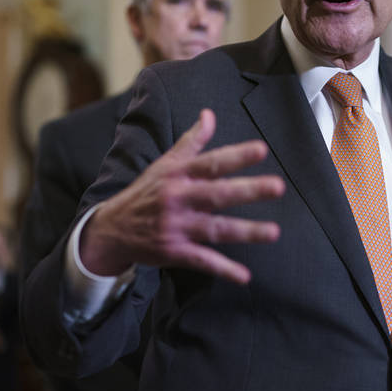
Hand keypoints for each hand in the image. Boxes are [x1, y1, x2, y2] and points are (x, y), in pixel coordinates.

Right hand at [80, 109, 285, 282]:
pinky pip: (202, 261)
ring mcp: (176, 227)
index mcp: (178, 175)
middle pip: (217, 194)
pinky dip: (223, 269)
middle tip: (278, 186)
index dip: (236, 156)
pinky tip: (244, 276)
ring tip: (274, 232)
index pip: (211, 162)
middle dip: (248, 191)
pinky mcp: (174, 251)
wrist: (113, 228)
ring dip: (245, 231)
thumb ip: (192, 140)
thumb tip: (209, 114)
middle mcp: (178, 199)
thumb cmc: (146, 192)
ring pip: (215, 229)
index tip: (261, 150)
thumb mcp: (165, 163)